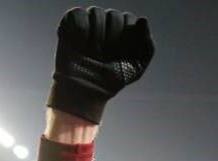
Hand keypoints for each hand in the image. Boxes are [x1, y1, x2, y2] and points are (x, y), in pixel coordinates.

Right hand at [47, 7, 155, 123]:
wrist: (85, 90)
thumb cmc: (112, 79)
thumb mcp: (137, 68)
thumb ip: (147, 46)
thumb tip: (143, 19)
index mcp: (125, 29)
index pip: (130, 19)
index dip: (126, 38)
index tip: (121, 56)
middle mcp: (108, 21)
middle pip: (114, 16)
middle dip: (111, 39)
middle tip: (105, 57)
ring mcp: (90, 21)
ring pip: (96, 12)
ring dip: (96, 37)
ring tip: (92, 53)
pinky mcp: (71, 22)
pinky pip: (78, 13)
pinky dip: (80, 29)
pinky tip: (80, 44)